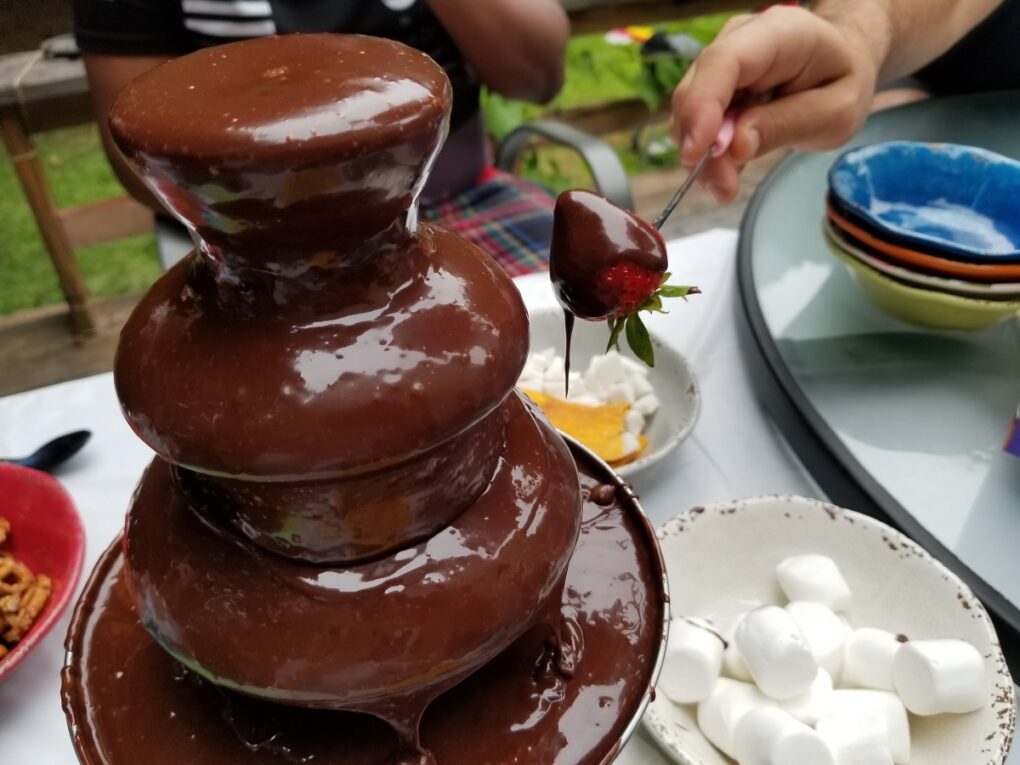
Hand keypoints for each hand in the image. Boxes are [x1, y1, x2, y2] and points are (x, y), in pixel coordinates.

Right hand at [671, 5, 880, 201]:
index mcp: (778, 34)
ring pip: (688, 112)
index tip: (696, 153)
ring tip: (727, 185)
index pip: (724, 62)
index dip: (702, 106)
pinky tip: (726, 174)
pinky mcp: (713, 88)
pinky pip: (696, 123)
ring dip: (701, 156)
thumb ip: (786, 124)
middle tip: (723, 187)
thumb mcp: (835, 112)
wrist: (840, 63)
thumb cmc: (842, 80)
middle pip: (696, 90)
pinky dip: (706, 154)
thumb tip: (734, 146)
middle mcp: (739, 41)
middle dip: (700, 144)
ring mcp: (720, 64)